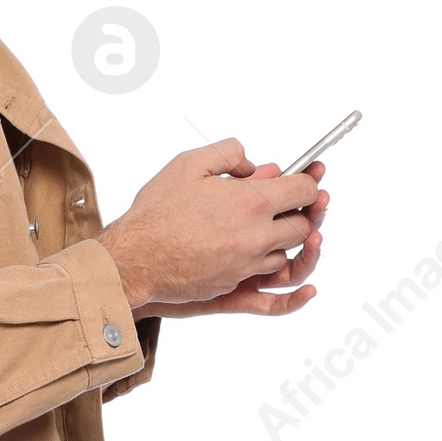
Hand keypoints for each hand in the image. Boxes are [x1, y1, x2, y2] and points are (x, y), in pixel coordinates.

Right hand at [101, 142, 328, 318]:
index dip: (309, 181)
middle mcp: (256, 236)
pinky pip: (266, 276)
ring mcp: (246, 265)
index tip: (306, 177)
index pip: (304, 190)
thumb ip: (229, 154)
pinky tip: (280, 268)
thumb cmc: (156, 212)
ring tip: (268, 227)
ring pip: (286, 254)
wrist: (133, 259)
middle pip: (304, 227)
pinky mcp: (234, 286)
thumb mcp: (189, 164)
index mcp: (251, 202)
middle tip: (293, 203)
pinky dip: (270, 264)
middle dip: (302, 213)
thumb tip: (254, 166)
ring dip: (283, 241)